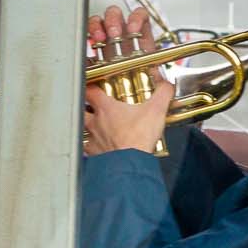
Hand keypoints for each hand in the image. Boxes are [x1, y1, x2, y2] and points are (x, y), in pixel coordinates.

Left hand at [84, 4, 172, 154]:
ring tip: (95, 126)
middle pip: (80, 109)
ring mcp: (93, 138)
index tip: (93, 84)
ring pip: (82, 129)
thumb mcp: (156, 111)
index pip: (90, 90)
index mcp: (106, 108)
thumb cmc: (138, 138)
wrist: (131, 164)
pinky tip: (99, 147)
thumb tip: (167, 85)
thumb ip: (162, 93)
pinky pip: (88, 148)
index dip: (90, 85)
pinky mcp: (95, 154)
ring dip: (87, 126)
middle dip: (83, 106)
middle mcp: (95, 122)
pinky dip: (92, 147)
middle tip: (89, 105)